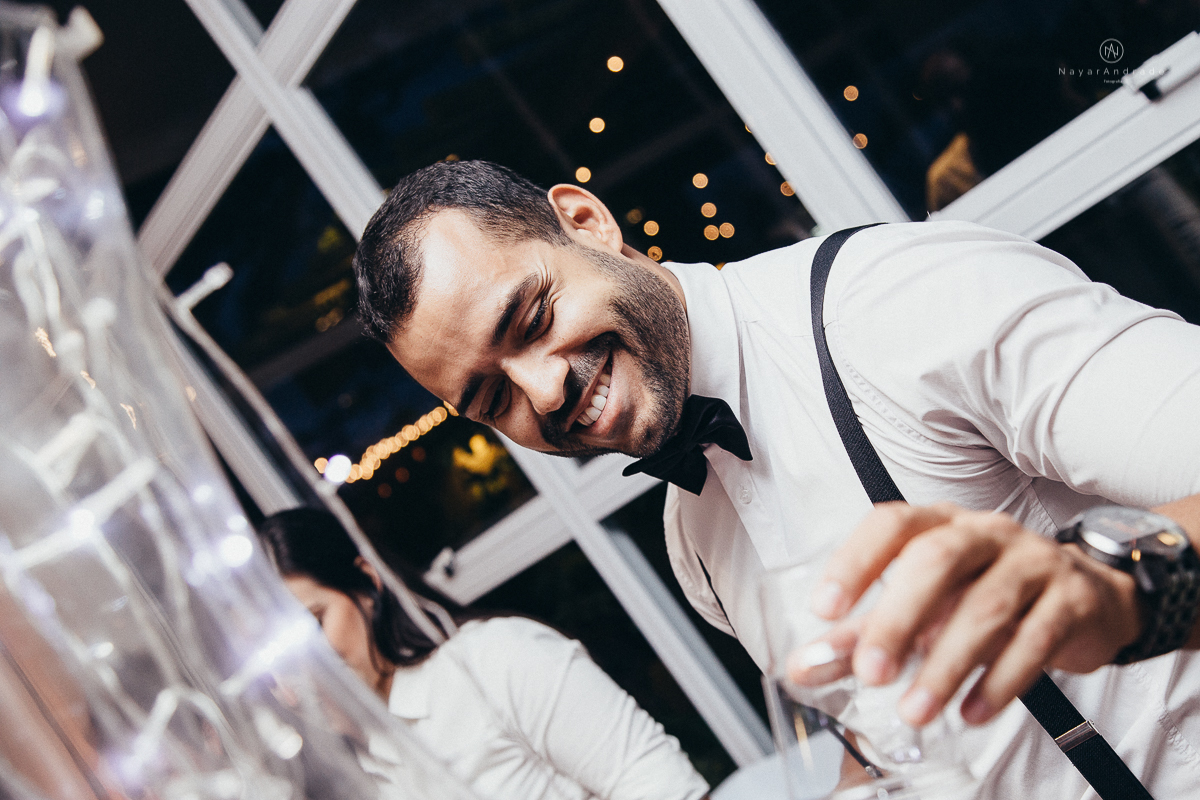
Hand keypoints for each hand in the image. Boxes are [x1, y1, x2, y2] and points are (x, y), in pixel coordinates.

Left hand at [791, 502, 1142, 726]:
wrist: (1089, 598)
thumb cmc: (987, 593)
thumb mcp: (924, 606)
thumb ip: (863, 635)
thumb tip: (804, 667)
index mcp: (939, 523)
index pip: (892, 525)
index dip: (855, 561)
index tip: (825, 610)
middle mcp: (985, 533)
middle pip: (938, 560)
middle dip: (898, 618)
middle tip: (870, 674)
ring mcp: (1034, 562)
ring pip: (987, 607)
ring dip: (945, 665)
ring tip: (915, 710)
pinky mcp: (1072, 601)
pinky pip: (1035, 640)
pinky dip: (1000, 681)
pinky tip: (971, 713)